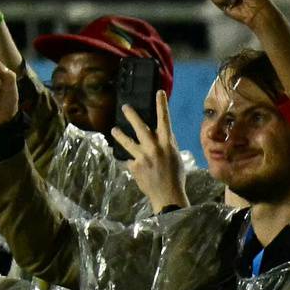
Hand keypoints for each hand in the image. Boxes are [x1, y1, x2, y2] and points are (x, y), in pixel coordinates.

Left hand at [114, 90, 187, 212]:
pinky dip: (131, 161)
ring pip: (127, 141)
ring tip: (114, 129)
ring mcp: (142, 156)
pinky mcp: (134, 165)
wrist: (168, 196)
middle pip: (140, 127)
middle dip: (132, 115)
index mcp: (167, 144)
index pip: (165, 121)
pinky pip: (129, 159)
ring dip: (119, 134)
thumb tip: (159, 135)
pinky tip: (135, 167)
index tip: (158, 93)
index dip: (161, 106)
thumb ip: (166, 145)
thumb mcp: (175, 157)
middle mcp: (154, 147)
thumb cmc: (175, 176)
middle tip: (124, 106)